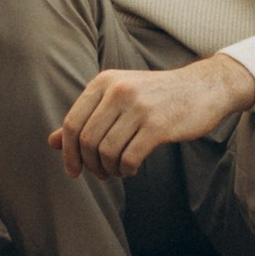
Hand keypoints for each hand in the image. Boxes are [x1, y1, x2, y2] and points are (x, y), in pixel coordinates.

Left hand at [54, 53, 254, 179]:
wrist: (203, 87)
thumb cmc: (157, 96)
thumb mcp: (118, 98)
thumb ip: (87, 118)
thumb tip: (51, 142)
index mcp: (104, 82)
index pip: (71, 122)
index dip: (67, 152)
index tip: (73, 171)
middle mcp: (118, 91)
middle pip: (86, 140)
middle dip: (90, 164)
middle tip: (101, 174)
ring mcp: (138, 107)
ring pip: (106, 151)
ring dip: (109, 169)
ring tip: (119, 170)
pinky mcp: (158, 125)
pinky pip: (129, 157)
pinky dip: (126, 169)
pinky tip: (132, 168)